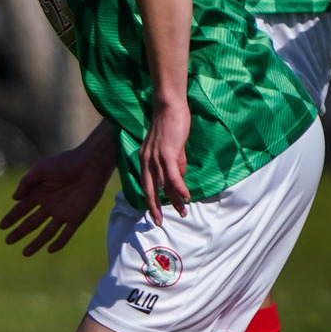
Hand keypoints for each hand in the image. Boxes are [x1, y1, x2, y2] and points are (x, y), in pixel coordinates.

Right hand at [0, 137, 115, 255]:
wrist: (91, 165)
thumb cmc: (65, 163)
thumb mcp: (41, 169)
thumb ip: (26, 182)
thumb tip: (14, 199)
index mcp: (39, 193)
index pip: (22, 209)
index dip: (12, 217)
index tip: (2, 227)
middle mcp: (49, 204)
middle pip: (31, 222)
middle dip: (20, 232)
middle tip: (8, 241)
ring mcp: (63, 212)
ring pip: (47, 232)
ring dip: (36, 242)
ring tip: (25, 253)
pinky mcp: (76, 217)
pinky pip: (66, 233)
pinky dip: (59, 242)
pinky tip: (50, 250)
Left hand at [138, 101, 190, 222]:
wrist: (169, 108)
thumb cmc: (171, 127)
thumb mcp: (171, 151)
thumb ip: (174, 167)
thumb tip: (178, 183)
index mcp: (144, 161)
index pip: (146, 186)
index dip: (150, 201)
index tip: (154, 214)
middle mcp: (146, 161)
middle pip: (149, 190)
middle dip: (154, 208)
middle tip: (159, 223)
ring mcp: (155, 158)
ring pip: (163, 185)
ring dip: (174, 200)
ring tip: (182, 212)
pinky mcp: (167, 153)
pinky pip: (172, 175)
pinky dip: (179, 187)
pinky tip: (186, 197)